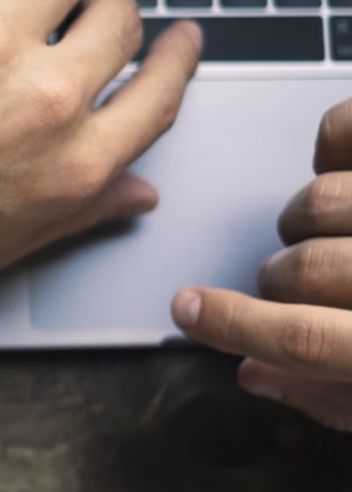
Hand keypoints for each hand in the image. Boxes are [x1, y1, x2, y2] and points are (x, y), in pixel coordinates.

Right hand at [172, 99, 351, 431]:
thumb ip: (339, 396)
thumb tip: (256, 374)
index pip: (304, 338)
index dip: (233, 327)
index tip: (188, 310)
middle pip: (300, 269)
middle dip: (280, 280)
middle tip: (295, 282)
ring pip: (318, 201)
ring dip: (307, 218)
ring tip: (336, 227)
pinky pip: (343, 127)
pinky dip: (331, 142)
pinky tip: (343, 167)